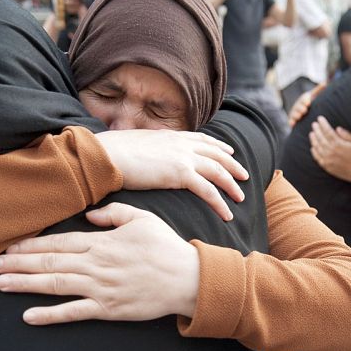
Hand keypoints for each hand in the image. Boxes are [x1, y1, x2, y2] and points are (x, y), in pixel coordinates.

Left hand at [0, 203, 200, 324]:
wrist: (187, 278)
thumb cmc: (165, 246)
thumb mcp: (142, 218)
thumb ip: (114, 213)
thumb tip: (89, 216)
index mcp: (103, 242)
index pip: (60, 241)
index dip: (32, 244)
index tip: (10, 246)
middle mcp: (96, 264)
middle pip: (51, 262)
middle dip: (19, 263)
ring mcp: (101, 288)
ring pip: (56, 284)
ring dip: (26, 284)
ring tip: (1, 284)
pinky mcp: (108, 309)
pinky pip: (74, 313)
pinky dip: (50, 315)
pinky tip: (29, 316)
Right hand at [95, 129, 247, 220]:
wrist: (106, 154)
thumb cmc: (113, 153)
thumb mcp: (136, 144)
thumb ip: (149, 148)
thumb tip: (147, 154)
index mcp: (171, 136)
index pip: (202, 139)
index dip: (218, 145)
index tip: (229, 150)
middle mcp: (181, 144)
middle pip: (216, 154)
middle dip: (233, 165)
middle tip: (244, 175)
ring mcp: (183, 157)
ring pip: (218, 171)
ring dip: (232, 185)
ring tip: (241, 197)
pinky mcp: (180, 174)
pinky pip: (208, 191)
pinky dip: (220, 203)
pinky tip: (227, 214)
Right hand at [288, 83, 325, 126]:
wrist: (302, 111)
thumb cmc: (310, 102)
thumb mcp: (313, 95)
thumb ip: (318, 90)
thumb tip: (324, 83)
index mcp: (304, 99)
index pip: (304, 98)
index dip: (305, 100)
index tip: (308, 103)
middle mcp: (298, 105)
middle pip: (298, 106)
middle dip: (300, 108)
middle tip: (304, 110)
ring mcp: (294, 113)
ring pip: (294, 113)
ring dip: (296, 115)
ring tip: (299, 117)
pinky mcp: (292, 120)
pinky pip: (290, 121)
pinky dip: (291, 122)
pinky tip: (292, 124)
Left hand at [309, 116, 350, 183]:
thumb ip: (346, 134)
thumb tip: (337, 128)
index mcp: (338, 144)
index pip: (327, 131)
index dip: (323, 124)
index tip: (320, 118)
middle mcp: (331, 152)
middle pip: (320, 138)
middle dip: (317, 130)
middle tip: (314, 124)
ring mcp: (327, 160)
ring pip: (317, 147)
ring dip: (313, 139)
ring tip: (312, 133)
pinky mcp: (327, 166)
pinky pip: (317, 157)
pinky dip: (314, 151)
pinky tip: (313, 146)